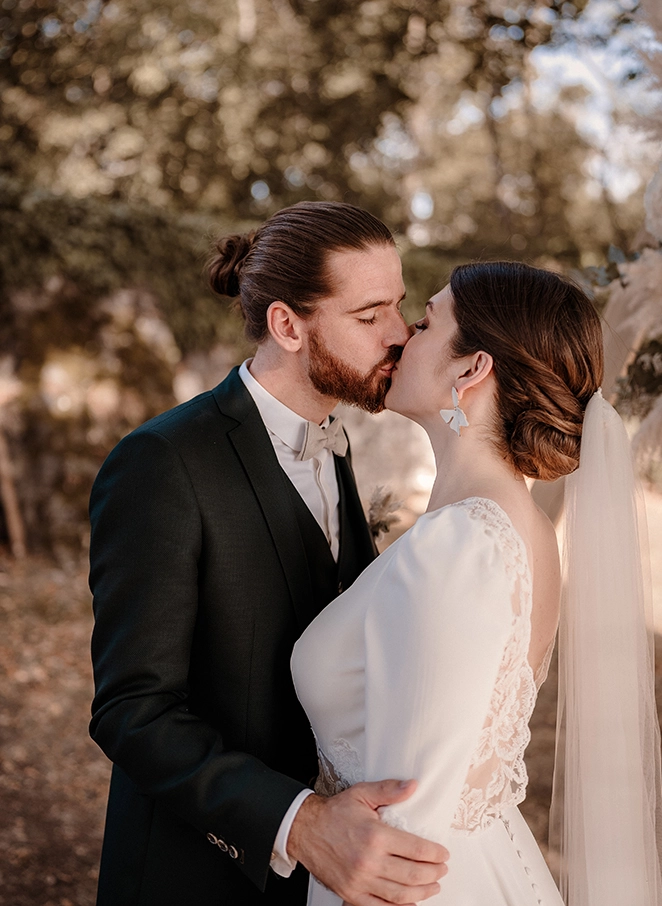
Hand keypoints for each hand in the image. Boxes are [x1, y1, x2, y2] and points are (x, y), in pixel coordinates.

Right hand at [287, 780, 448, 905]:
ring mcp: (360, 880)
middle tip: (442, 869)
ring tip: (433, 886)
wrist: (305, 830)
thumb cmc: (334, 813)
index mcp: (375, 836)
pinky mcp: (351, 893)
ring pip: (400, 894)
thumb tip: (413, 786)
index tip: (443, 853)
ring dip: (422, 892)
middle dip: (433, 873)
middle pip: (413, 874)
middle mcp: (369, 861)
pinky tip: (410, 902)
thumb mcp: (362, 794)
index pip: (416, 849)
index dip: (435, 853)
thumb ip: (389, 790)